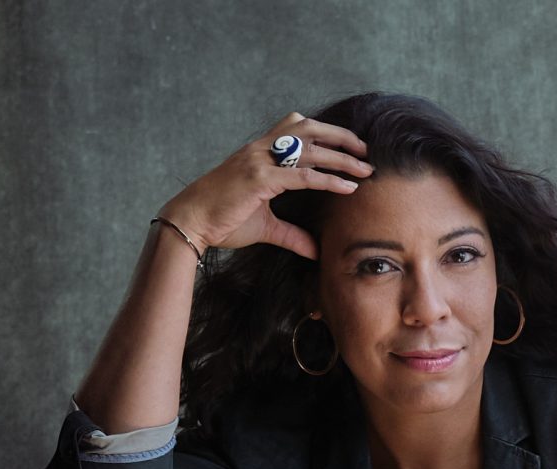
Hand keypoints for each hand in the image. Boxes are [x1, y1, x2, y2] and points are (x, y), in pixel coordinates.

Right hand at [159, 111, 373, 261]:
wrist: (191, 221)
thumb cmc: (223, 220)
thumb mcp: (266, 226)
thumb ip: (293, 235)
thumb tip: (315, 251)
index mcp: (260, 152)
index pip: (297, 129)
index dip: (326, 133)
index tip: (351, 146)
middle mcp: (260, 150)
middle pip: (308, 129)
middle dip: (340, 137)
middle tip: (365, 151)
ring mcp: (259, 162)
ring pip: (310, 149)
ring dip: (342, 157)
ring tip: (365, 168)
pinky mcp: (259, 180)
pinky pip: (302, 176)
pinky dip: (328, 179)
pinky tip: (348, 187)